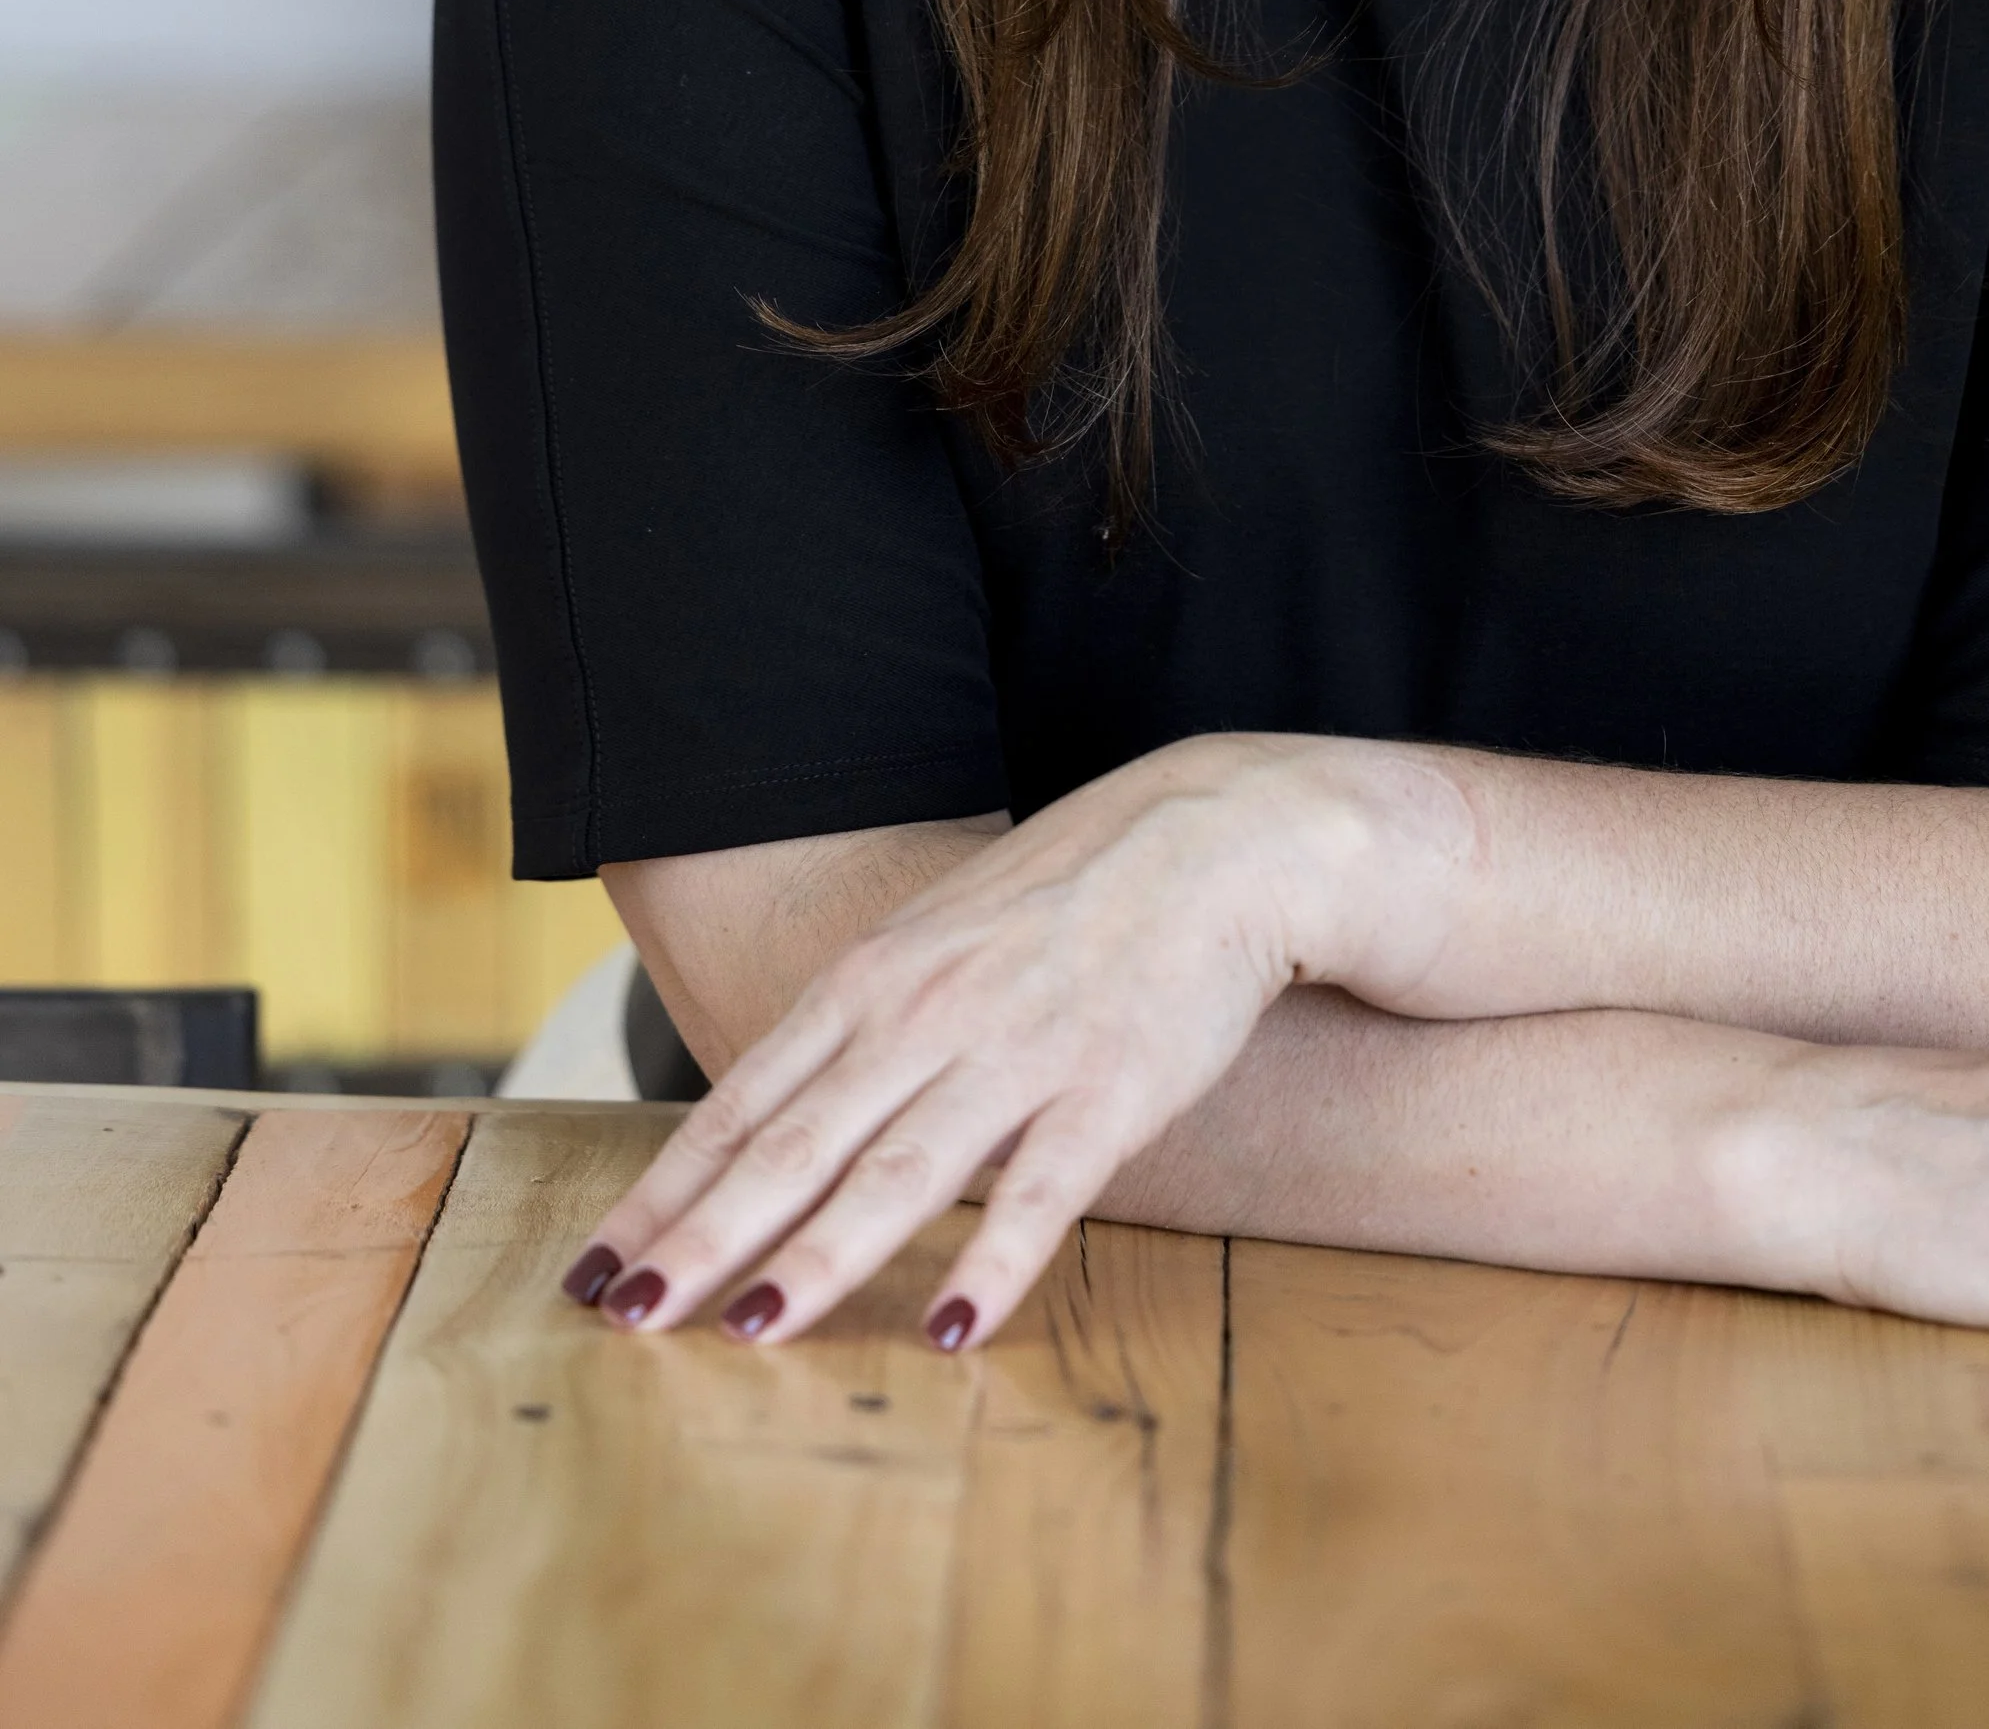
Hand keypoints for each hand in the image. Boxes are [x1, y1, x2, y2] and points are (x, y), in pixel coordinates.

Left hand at [562, 733, 1468, 1351]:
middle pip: (793, 1144)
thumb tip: (778, 1118)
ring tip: (751, 1332)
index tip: (594, 1273)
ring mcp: (1016, 1051)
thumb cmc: (1068, 898)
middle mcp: (925, 1016)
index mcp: (872, 982)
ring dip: (821, 1257)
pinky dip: (995, 1260)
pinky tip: (952, 1327)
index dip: (664, 1193)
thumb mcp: (937, 943)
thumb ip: (863, 1029)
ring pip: (900, 1170)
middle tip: (625, 1320)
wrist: (1214, 837)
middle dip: (702, 1240)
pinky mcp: (1111, 1087)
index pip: (741, 1104)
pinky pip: (1045, 1190)